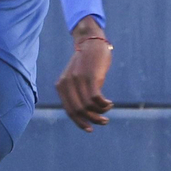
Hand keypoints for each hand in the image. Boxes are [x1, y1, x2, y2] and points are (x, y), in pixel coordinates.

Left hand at [56, 18, 113, 132]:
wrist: (91, 42)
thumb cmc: (85, 62)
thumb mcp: (75, 77)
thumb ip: (74, 91)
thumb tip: (83, 113)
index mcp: (62, 86)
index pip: (69, 110)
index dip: (79, 122)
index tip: (89, 129)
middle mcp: (68, 84)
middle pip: (79, 111)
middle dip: (92, 120)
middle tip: (104, 122)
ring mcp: (79, 80)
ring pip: (88, 107)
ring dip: (100, 113)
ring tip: (107, 110)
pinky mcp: (91, 77)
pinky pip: (96, 99)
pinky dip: (104, 105)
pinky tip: (109, 103)